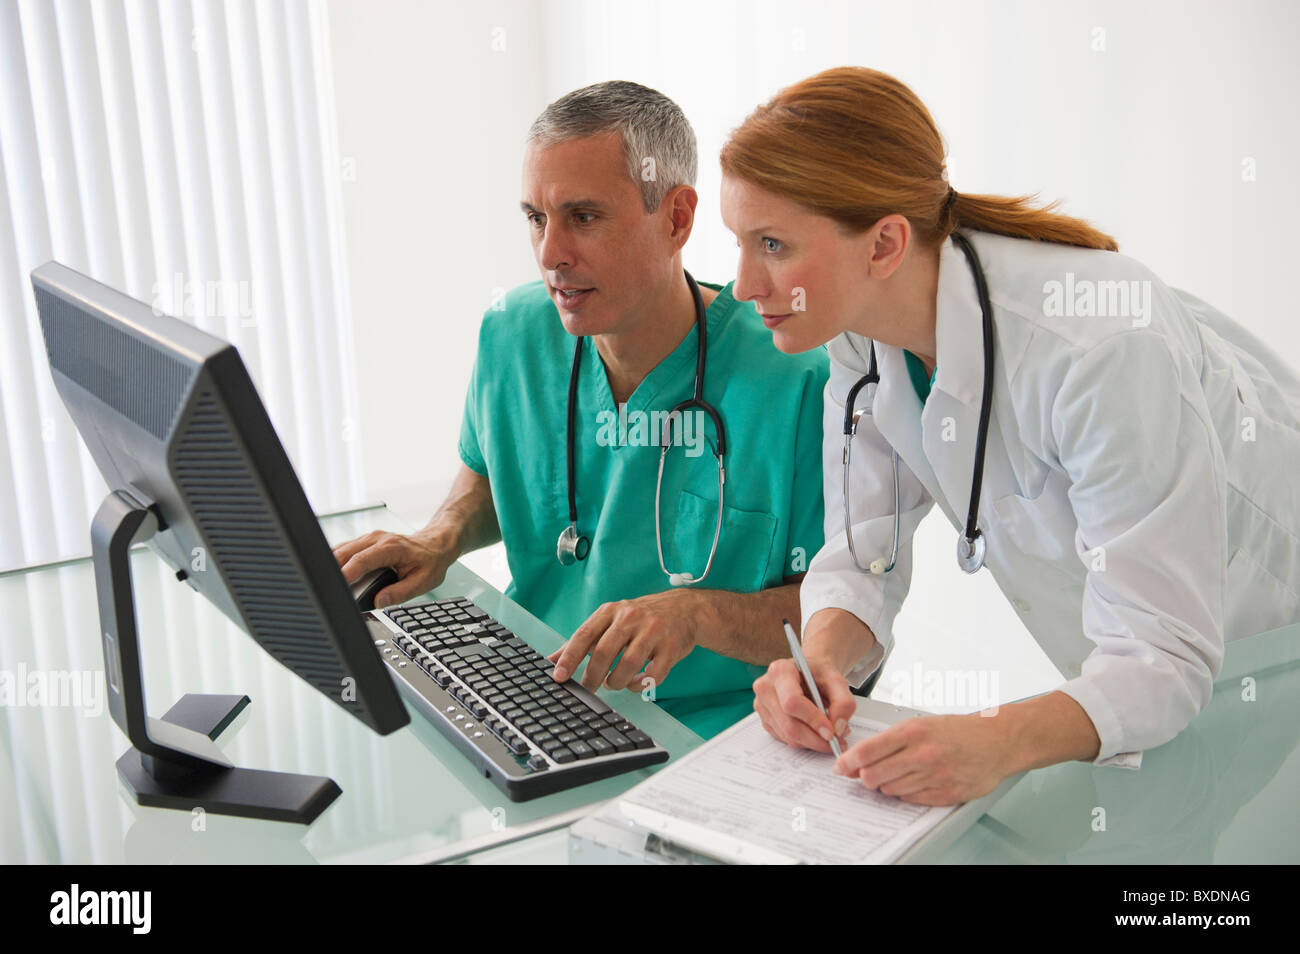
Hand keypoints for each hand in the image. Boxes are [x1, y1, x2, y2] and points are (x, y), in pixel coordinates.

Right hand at [331, 528, 453, 607]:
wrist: (436, 544)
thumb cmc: (430, 562)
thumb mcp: (424, 581)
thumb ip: (401, 592)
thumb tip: (380, 601)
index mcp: (392, 547)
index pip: (362, 560)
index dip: (346, 573)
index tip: (336, 586)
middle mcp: (377, 539)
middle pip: (345, 552)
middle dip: (332, 570)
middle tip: (325, 589)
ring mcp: (369, 538)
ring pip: (341, 549)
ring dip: (331, 565)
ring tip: (326, 584)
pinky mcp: (365, 541)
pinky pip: (345, 549)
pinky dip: (336, 561)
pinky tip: (332, 574)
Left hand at [549, 590, 700, 691]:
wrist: (684, 609)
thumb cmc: (640, 618)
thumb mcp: (609, 621)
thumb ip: (582, 641)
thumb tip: (551, 660)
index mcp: (611, 611)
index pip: (584, 635)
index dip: (570, 657)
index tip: (558, 676)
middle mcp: (631, 618)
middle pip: (604, 652)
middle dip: (592, 676)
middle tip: (588, 688)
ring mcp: (653, 631)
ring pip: (628, 665)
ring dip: (616, 682)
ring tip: (613, 683)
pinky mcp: (671, 647)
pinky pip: (652, 674)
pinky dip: (639, 685)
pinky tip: (634, 684)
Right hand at [753, 656, 855, 752]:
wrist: (808, 673)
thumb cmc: (819, 674)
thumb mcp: (838, 681)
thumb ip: (844, 702)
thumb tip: (838, 728)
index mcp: (780, 671)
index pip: (792, 702)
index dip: (813, 720)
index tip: (831, 732)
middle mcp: (765, 688)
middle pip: (789, 724)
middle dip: (816, 738)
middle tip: (837, 742)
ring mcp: (762, 706)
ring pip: (788, 736)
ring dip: (812, 742)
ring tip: (830, 736)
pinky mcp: (765, 720)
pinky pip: (785, 739)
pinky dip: (804, 741)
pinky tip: (815, 732)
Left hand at [833, 712, 1013, 805]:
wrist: (996, 741)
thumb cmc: (958, 730)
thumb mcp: (920, 723)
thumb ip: (890, 741)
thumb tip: (859, 757)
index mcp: (913, 731)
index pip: (868, 751)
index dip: (848, 761)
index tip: (841, 766)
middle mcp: (923, 754)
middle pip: (873, 775)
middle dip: (864, 776)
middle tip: (865, 772)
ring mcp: (935, 776)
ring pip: (890, 789)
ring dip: (887, 783)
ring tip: (901, 771)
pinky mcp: (946, 793)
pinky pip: (911, 799)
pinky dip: (906, 792)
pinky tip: (916, 780)